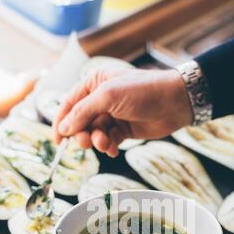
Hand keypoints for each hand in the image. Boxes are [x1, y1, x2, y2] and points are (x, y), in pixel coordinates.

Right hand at [54, 68, 192, 156]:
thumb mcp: (108, 96)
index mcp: (94, 83)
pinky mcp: (124, 129)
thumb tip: (64, 128)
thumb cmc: (143, 91)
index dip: (61, 122)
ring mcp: (113, 115)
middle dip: (82, 134)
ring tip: (107, 144)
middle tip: (87, 143)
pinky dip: (109, 147)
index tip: (58, 141)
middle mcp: (101, 99)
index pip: (70, 104)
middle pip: (81, 122)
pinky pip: (109, 141)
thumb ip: (83, 112)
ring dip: (98, 142)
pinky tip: (114, 149)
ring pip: (95, 133)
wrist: (175, 102)